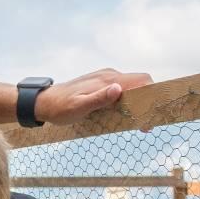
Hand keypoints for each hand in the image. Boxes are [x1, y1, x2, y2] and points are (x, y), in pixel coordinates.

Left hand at [33, 68, 153, 124]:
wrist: (43, 103)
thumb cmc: (59, 108)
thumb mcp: (78, 108)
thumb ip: (99, 99)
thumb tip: (118, 89)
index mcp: (107, 80)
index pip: (141, 80)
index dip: (153, 92)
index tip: (155, 110)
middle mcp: (109, 76)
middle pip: (140, 83)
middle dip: (148, 100)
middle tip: (148, 122)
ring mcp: (105, 79)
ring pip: (131, 87)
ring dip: (139, 102)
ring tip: (139, 122)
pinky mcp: (101, 84)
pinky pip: (121, 90)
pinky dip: (129, 101)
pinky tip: (126, 115)